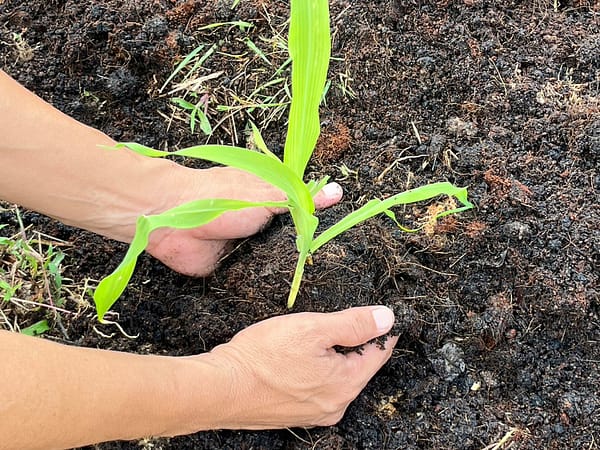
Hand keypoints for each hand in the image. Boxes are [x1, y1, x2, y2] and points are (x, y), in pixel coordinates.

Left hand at [145, 165, 342, 275]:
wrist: (174, 219)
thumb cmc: (220, 199)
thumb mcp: (269, 195)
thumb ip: (301, 200)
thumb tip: (337, 191)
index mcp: (267, 198)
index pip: (300, 212)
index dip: (316, 224)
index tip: (339, 241)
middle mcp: (258, 223)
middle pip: (289, 239)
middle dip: (304, 252)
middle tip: (330, 270)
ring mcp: (246, 246)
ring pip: (274, 260)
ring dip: (284, 270)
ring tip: (314, 288)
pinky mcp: (232, 268)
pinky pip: (254, 278)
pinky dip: (264, 285)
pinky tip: (283, 295)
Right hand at [200, 306, 397, 428]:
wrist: (219, 388)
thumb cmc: (262, 357)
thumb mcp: (313, 328)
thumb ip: (353, 324)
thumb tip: (387, 318)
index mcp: (345, 385)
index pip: (378, 353)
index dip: (382, 330)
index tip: (386, 317)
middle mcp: (334, 405)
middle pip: (357, 367)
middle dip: (354, 343)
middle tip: (345, 320)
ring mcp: (312, 413)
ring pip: (335, 377)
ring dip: (332, 356)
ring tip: (315, 337)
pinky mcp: (293, 413)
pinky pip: (316, 387)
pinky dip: (315, 370)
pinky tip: (297, 358)